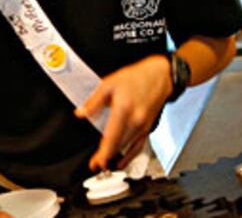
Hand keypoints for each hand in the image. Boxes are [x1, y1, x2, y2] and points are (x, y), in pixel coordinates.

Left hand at [75, 55, 171, 171]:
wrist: (159, 76)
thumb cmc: (136, 78)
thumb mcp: (109, 83)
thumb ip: (94, 101)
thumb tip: (81, 113)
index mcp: (124, 109)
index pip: (112, 137)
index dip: (103, 153)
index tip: (96, 163)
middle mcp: (135, 120)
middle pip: (119, 146)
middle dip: (107, 158)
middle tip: (95, 166)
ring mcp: (143, 126)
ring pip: (129, 148)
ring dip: (117, 158)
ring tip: (105, 165)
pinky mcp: (148, 127)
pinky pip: (139, 146)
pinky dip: (130, 156)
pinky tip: (123, 161)